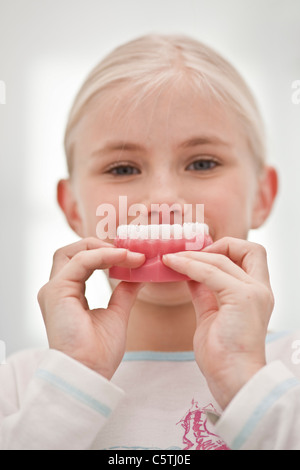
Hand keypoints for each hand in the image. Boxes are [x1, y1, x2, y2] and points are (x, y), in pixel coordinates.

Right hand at [37, 237, 144, 378]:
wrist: (90, 372)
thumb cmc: (99, 352)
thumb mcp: (117, 313)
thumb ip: (124, 292)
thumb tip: (139, 275)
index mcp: (68, 294)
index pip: (81, 262)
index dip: (105, 254)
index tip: (133, 255)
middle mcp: (57, 289)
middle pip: (71, 251)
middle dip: (99, 245)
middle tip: (129, 251)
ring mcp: (54, 289)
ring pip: (73, 252)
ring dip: (102, 248)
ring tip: (129, 253)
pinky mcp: (57, 291)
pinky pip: (81, 261)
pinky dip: (103, 255)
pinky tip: (124, 258)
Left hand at [163, 237, 273, 407]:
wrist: (232, 379)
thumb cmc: (223, 354)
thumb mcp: (212, 315)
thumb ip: (205, 293)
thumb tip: (190, 275)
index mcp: (257, 293)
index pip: (250, 255)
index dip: (226, 249)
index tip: (200, 255)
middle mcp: (260, 289)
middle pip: (247, 248)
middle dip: (217, 245)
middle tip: (189, 254)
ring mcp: (253, 292)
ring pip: (222, 258)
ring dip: (193, 255)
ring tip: (171, 258)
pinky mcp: (241, 298)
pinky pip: (210, 272)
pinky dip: (189, 265)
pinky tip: (172, 265)